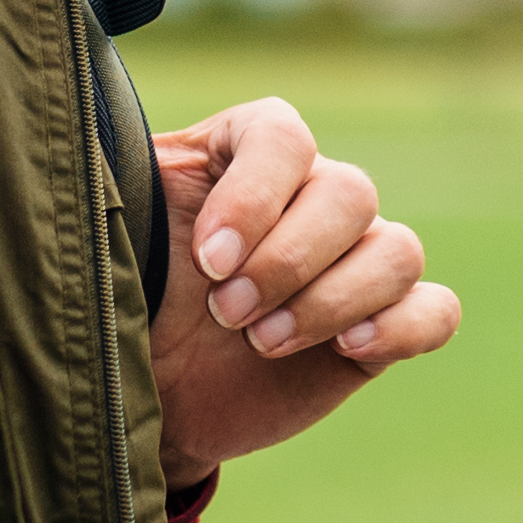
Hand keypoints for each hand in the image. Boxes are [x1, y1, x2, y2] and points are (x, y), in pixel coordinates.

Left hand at [148, 96, 457, 493]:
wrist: (149, 395)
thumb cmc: (126, 300)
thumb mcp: (109, 232)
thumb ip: (114, 181)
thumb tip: (87, 128)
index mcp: (243, 155)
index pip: (285, 136)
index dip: (254, 196)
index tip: (206, 259)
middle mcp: (309, 197)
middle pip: (349, 192)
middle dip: (287, 261)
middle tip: (225, 312)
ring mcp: (353, 262)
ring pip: (396, 249)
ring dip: (331, 299)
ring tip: (261, 342)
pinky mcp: (381, 327)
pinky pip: (435, 309)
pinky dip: (402, 324)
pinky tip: (347, 348)